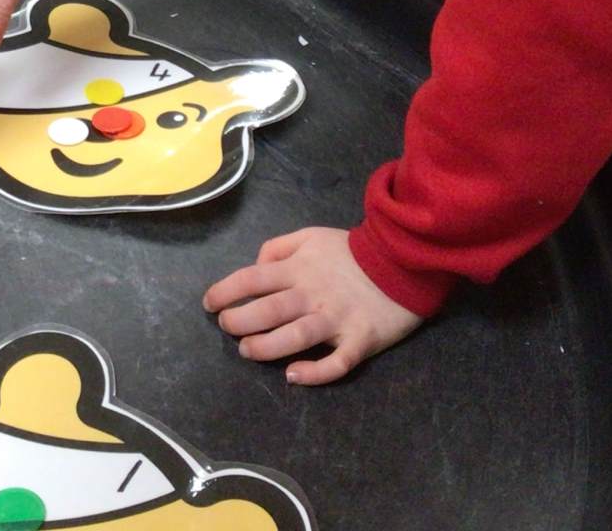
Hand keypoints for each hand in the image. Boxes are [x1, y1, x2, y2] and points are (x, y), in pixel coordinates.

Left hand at [204, 227, 421, 385]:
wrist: (403, 261)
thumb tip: (255, 267)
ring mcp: (337, 319)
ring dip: (266, 348)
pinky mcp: (360, 340)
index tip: (209, 304)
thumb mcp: (311, 236)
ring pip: (295, 337)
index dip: (224, 291)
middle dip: (239, 322)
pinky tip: (294, 375)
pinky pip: (337, 363)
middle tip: (228, 328)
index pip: (252, 279)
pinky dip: (315, 373)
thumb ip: (278, 248)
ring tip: (248, 351)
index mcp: (299, 268)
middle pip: (268, 310)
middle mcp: (313, 294)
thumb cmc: (350, 252)